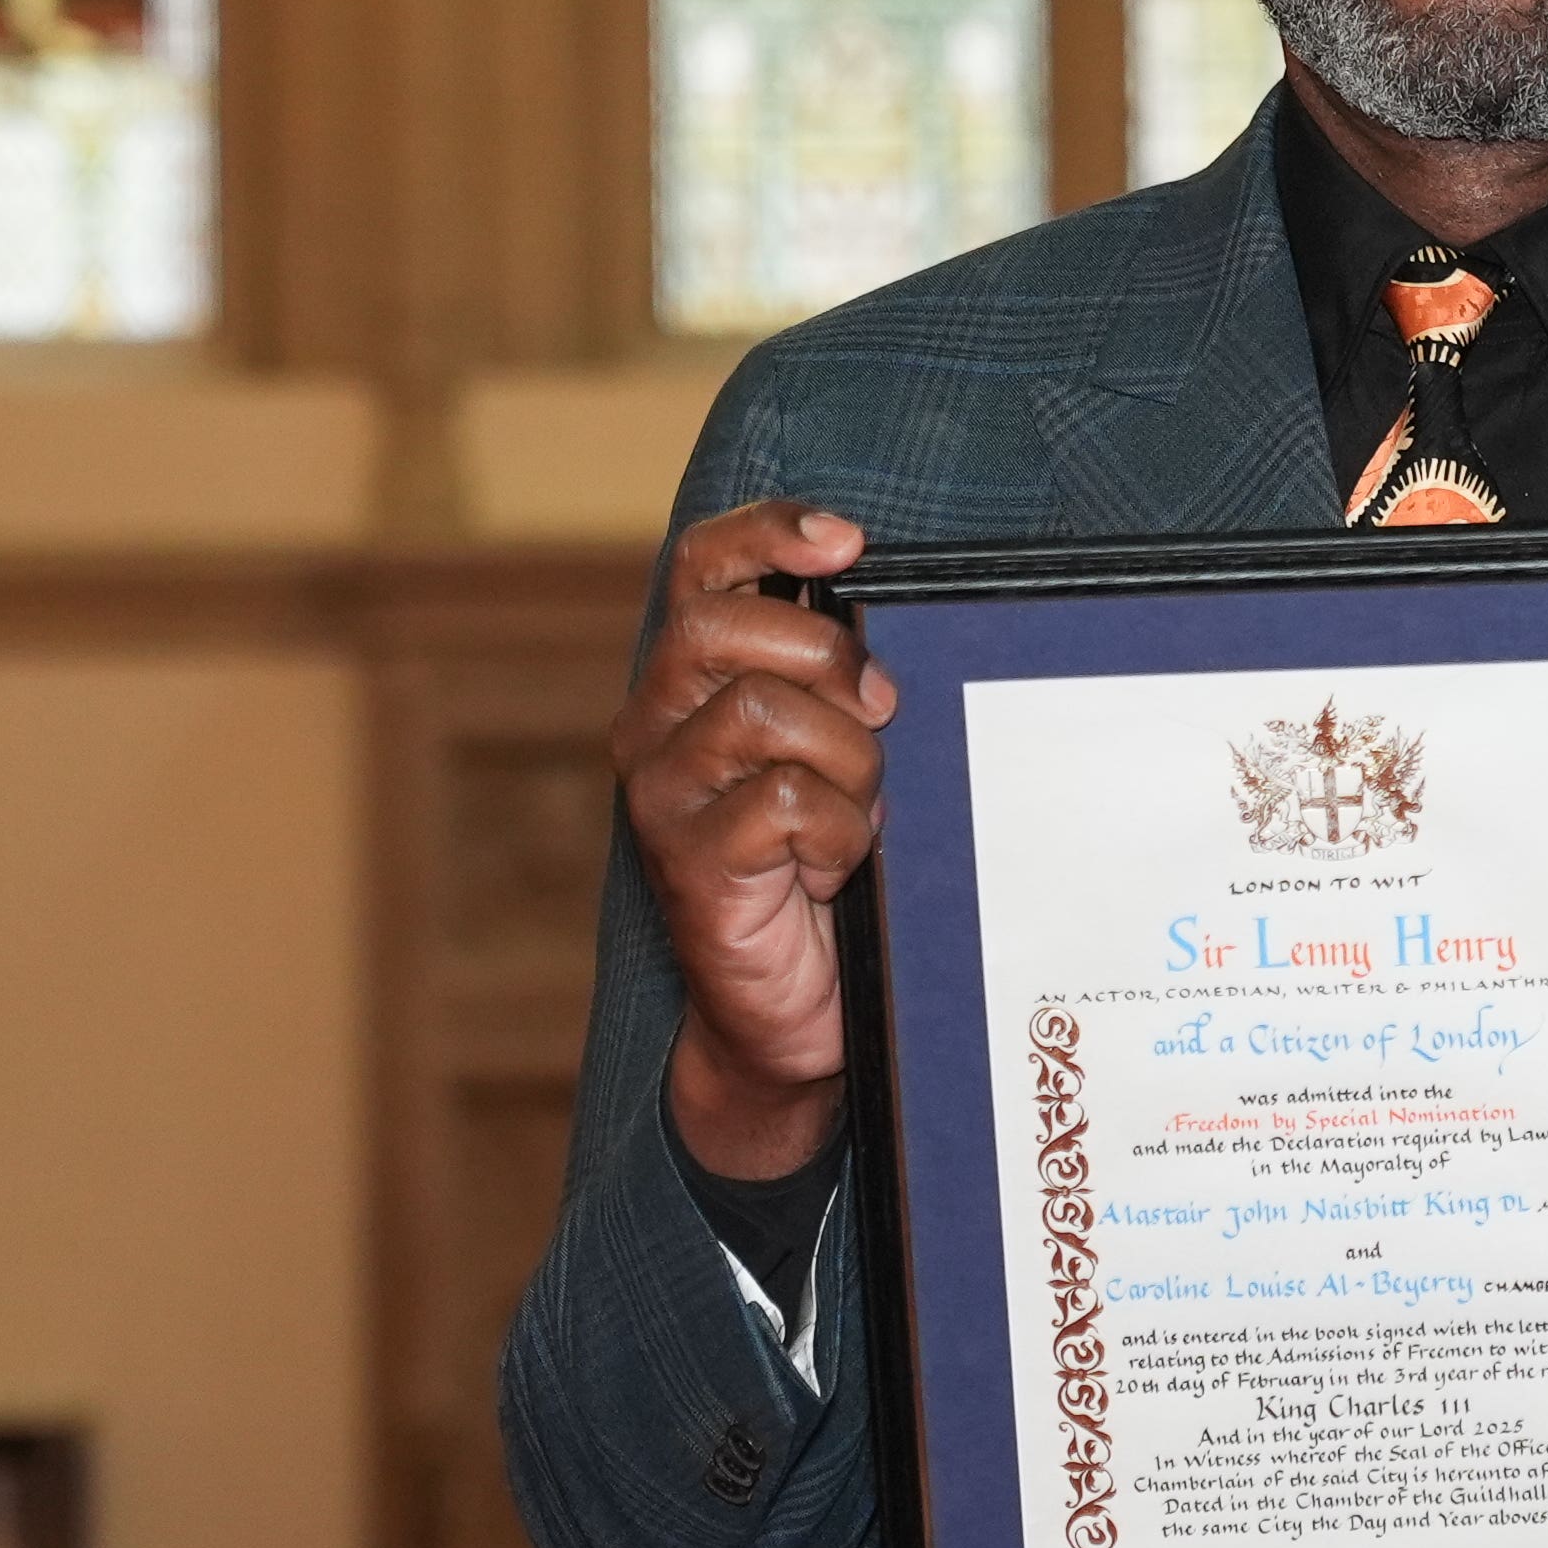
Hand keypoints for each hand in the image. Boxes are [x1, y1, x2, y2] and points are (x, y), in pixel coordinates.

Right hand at [612, 500, 894, 1178]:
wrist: (797, 1014)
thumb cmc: (828, 873)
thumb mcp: (841, 757)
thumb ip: (841, 688)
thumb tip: (892, 634)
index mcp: (691, 684)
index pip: (702, 567)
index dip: (768, 533)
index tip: (847, 540)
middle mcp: (655, 728)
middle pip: (722, 627)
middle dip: (826, 656)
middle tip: (881, 711)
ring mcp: (664, 797)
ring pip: (760, 711)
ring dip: (847, 757)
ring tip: (863, 809)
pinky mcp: (690, 864)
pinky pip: (784, 800)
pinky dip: (841, 829)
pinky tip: (837, 866)